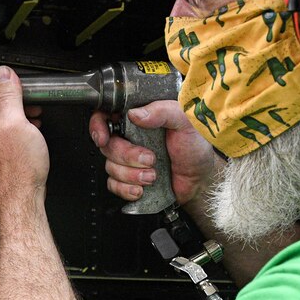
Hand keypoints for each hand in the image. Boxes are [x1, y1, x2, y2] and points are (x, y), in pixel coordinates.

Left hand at [0, 66, 48, 204]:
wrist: (23, 195)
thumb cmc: (17, 168)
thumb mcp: (16, 122)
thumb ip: (7, 95)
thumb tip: (3, 74)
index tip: (1, 76)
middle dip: (6, 91)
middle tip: (20, 92)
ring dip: (15, 106)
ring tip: (30, 108)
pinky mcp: (0, 146)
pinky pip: (6, 125)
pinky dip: (19, 120)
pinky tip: (31, 124)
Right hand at [88, 100, 219, 205]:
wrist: (201, 178)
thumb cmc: (195, 146)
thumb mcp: (185, 121)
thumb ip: (163, 111)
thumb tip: (137, 114)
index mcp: (140, 118)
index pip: (106, 115)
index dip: (98, 126)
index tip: (104, 137)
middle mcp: (130, 137)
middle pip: (108, 145)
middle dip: (126, 156)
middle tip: (149, 159)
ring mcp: (128, 160)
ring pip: (110, 167)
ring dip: (131, 175)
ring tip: (152, 175)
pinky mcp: (129, 179)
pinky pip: (113, 185)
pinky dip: (127, 189)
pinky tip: (142, 188)